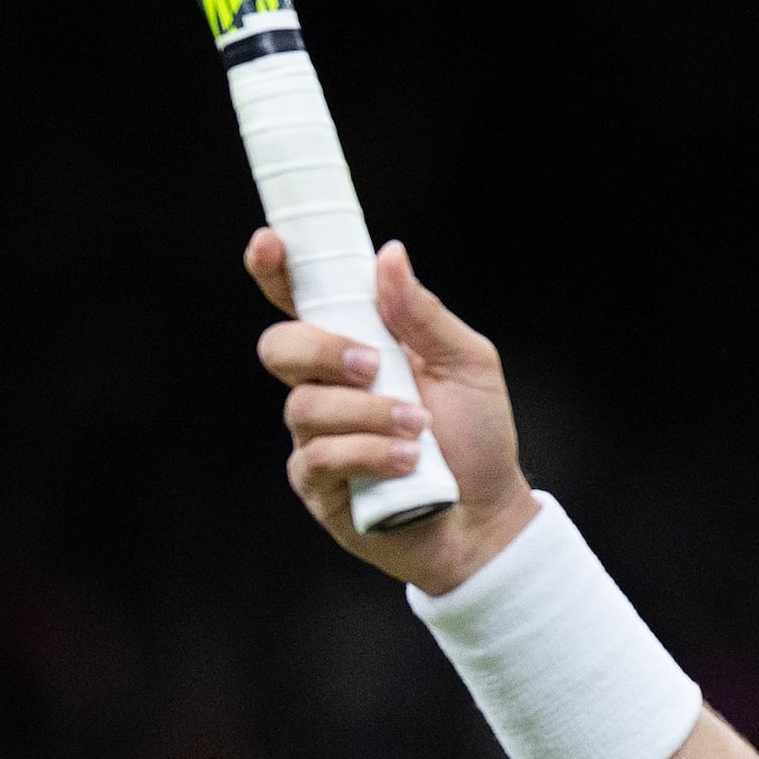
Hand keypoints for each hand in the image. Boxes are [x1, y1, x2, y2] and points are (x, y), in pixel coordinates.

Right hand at [248, 234, 539, 590]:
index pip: (302, 298)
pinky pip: (319, 457)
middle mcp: (327, 385)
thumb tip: (389, 254)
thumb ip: (423, 313)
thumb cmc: (476, 435)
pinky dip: (368, 454)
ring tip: (419, 431)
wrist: (487, 515)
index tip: (270, 243)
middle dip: (322, 350)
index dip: (275, 269)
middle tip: (373, 366)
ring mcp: (316, 436)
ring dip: (368, 414)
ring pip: (304, 406)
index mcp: (358, 343)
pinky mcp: (317, 484)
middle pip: (279, 347)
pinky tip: (406, 463)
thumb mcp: (468, 363)